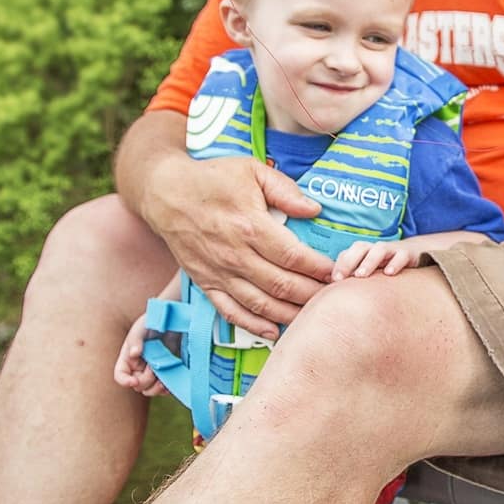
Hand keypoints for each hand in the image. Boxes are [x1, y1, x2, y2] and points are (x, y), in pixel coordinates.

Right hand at [113, 315, 167, 397]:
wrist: (172, 320)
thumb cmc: (153, 321)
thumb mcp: (142, 327)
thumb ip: (136, 339)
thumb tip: (134, 354)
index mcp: (128, 358)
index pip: (120, 375)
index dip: (124, 381)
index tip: (134, 381)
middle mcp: (138, 367)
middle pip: (137, 385)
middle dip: (146, 380)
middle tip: (154, 366)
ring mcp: (152, 371)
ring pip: (150, 390)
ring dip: (156, 388)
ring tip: (164, 379)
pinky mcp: (165, 373)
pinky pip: (163, 388)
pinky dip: (167, 387)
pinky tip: (171, 381)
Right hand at [140, 146, 331, 339]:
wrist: (165, 193)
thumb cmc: (212, 178)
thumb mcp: (252, 171)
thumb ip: (285, 190)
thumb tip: (314, 209)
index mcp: (250, 226)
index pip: (294, 257)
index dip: (319, 268)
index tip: (337, 272)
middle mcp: (235, 255)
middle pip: (282, 285)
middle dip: (312, 294)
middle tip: (334, 297)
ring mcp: (219, 272)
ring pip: (261, 305)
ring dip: (290, 314)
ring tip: (313, 316)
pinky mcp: (205, 283)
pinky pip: (231, 312)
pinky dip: (253, 326)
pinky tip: (273, 332)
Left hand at [332, 241, 419, 280]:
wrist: (415, 253)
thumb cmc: (386, 267)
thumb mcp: (369, 272)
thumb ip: (353, 279)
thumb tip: (334, 294)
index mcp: (363, 251)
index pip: (347, 253)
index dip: (339, 265)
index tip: (332, 280)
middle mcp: (375, 249)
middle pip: (360, 248)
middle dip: (348, 262)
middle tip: (340, 279)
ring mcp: (392, 250)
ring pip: (379, 250)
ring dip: (369, 261)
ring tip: (361, 275)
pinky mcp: (407, 254)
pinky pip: (401, 255)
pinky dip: (395, 263)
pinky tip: (389, 274)